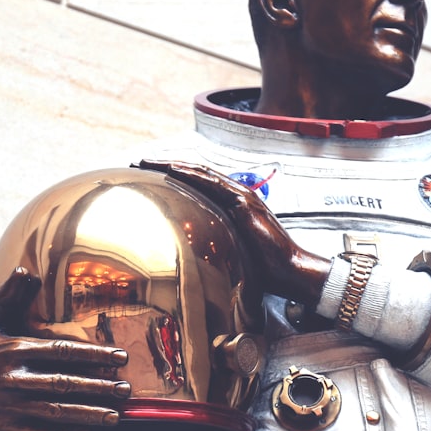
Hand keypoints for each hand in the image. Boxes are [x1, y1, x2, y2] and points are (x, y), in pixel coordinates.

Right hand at [0, 268, 130, 430]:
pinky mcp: (0, 427)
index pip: (61, 352)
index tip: (121, 358)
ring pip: (54, 412)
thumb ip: (8, 296)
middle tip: (127, 390)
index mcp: (12, 350)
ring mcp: (6, 406)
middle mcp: (11, 379)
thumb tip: (25, 269)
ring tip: (115, 416)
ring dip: (87, 415)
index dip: (94, 355)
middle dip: (98, 388)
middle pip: (63, 385)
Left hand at [137, 159, 330, 304]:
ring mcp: (241, 196)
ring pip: (201, 173)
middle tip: (142, 162)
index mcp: (234, 204)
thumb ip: (218, 242)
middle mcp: (237, 194)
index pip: (200, 183)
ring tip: (149, 162)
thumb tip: (195, 251)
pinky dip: (191, 175)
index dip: (176, 174)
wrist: (288, 268)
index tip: (152, 174)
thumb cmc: (265, 265)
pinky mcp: (244, 202)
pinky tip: (173, 170)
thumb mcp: (235, 249)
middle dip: (168, 165)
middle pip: (197, 172)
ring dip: (174, 165)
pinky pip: (213, 183)